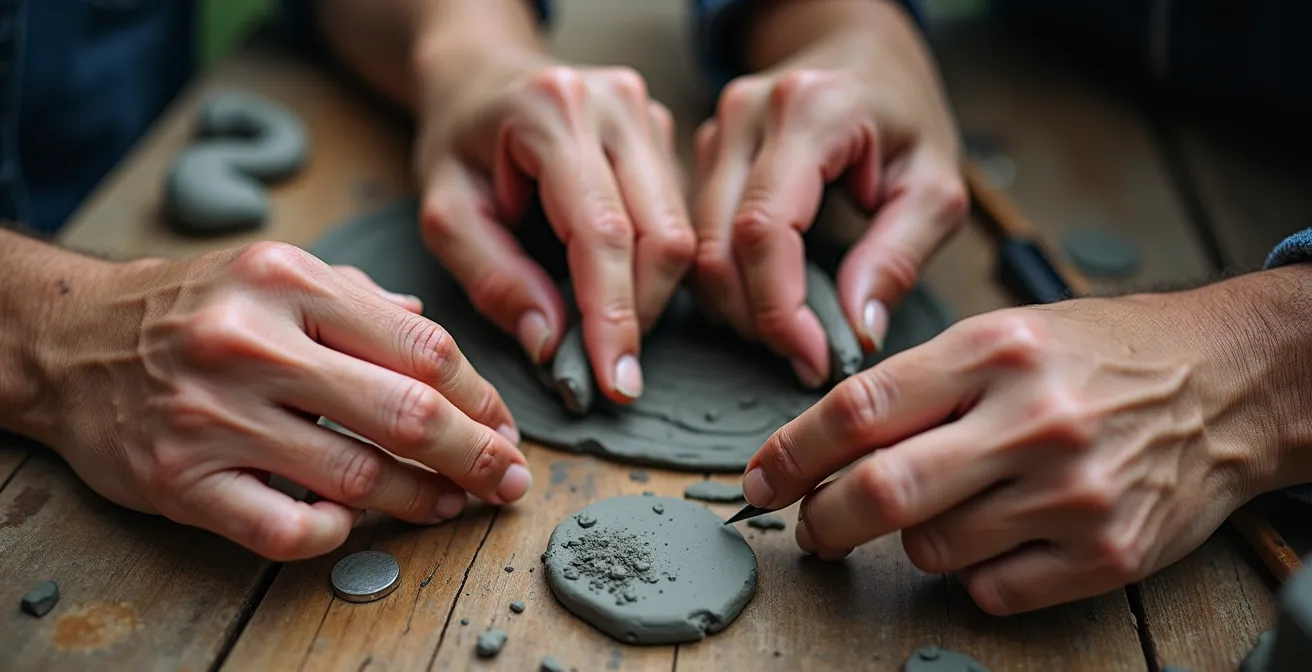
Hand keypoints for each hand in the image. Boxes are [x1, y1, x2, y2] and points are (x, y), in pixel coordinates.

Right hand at [31, 242, 530, 560]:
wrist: (69, 341)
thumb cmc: (190, 308)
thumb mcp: (273, 273)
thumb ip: (358, 301)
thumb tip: (434, 334)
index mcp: (288, 282)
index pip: (420, 349)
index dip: (480, 398)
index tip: (506, 428)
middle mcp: (252, 344)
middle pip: (403, 413)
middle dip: (473, 456)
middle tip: (507, 481)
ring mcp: (212, 415)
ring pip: (353, 475)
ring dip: (418, 500)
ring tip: (448, 505)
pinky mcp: (178, 480)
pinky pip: (280, 526)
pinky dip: (332, 533)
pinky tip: (354, 524)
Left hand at [413, 48, 693, 403]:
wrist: (482, 76)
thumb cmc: (458, 144)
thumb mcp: (445, 214)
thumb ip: (494, 279)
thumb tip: (552, 345)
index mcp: (552, 112)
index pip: (602, 232)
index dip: (613, 317)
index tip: (617, 384)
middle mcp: (615, 103)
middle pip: (660, 236)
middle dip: (638, 315)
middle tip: (608, 370)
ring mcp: (649, 115)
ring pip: (680, 234)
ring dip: (649, 297)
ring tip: (606, 328)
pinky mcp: (666, 135)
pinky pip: (679, 221)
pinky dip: (654, 270)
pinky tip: (618, 287)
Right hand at [692, 0, 964, 385]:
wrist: (862, 52)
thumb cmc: (904, 115)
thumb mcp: (935, 186)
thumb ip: (897, 257)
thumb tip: (857, 331)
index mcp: (810, 111)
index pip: (763, 229)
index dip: (779, 307)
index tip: (814, 356)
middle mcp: (747, 114)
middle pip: (716, 245)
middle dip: (755, 319)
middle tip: (805, 355)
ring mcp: (715, 130)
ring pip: (695, 248)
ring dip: (736, 307)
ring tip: (790, 332)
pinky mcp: (701, 152)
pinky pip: (695, 236)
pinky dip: (725, 282)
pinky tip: (765, 301)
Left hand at [741, 282, 1294, 613]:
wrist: (1227, 382)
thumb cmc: (1103, 353)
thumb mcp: (1006, 333)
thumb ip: (920, 382)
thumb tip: (827, 441)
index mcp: (993, 351)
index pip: (857, 409)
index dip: (792, 453)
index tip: (762, 479)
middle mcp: (1031, 420)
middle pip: (880, 492)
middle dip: (822, 522)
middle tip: (810, 529)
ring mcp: (1071, 492)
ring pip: (931, 548)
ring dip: (913, 539)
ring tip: (947, 507)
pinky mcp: (1106, 552)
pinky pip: (991, 590)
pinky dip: (974, 574)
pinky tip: (999, 536)